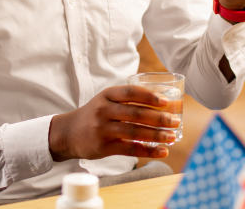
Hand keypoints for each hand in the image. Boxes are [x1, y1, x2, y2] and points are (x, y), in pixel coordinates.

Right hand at [48, 85, 180, 160]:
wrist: (68, 133)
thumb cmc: (95, 114)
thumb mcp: (106, 100)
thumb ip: (128, 100)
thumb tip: (164, 103)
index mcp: (108, 95)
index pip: (131, 92)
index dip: (150, 96)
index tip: (166, 102)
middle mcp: (104, 110)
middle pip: (136, 113)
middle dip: (159, 118)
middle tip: (176, 121)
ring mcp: (102, 129)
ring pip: (134, 132)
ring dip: (157, 135)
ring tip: (172, 137)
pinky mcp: (103, 147)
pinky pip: (129, 148)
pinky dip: (148, 150)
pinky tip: (162, 151)